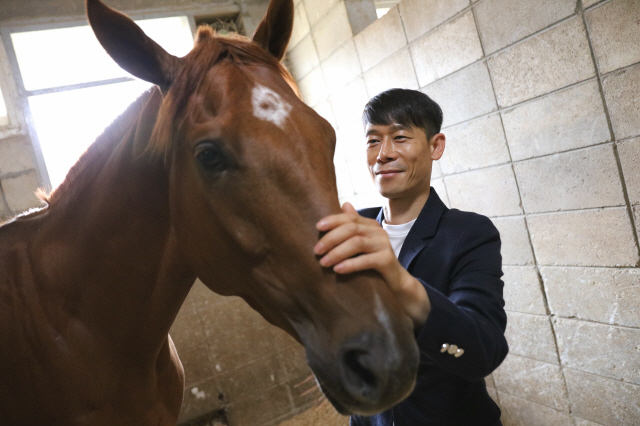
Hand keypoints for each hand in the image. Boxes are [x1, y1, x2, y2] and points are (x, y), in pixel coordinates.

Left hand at [314, 202, 429, 325]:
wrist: (396, 281)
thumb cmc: (374, 262)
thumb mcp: (361, 244)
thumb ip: (353, 227)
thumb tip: (344, 204)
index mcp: (370, 225)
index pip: (350, 217)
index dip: (333, 220)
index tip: (317, 227)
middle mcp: (378, 231)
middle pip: (351, 228)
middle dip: (331, 238)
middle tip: (317, 251)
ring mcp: (384, 245)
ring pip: (357, 243)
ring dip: (337, 252)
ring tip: (324, 263)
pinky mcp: (387, 260)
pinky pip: (366, 260)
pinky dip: (350, 264)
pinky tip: (337, 270)